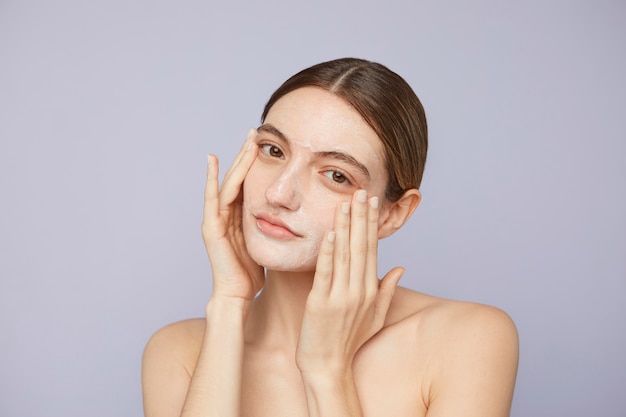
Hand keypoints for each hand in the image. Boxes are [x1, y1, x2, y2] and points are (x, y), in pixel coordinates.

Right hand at [202, 129, 264, 301]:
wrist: (236, 296)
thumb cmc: (252, 274)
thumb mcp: (266, 243)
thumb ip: (273, 227)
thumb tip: (295, 216)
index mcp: (240, 217)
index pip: (248, 184)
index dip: (255, 164)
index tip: (266, 144)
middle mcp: (226, 215)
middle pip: (237, 178)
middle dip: (246, 155)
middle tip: (255, 132)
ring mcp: (216, 220)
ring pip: (228, 183)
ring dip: (237, 162)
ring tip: (245, 141)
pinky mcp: (210, 228)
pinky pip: (211, 199)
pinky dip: (210, 180)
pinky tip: (212, 162)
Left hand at [295, 189, 403, 376]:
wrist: (328, 367)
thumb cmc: (349, 342)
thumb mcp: (375, 316)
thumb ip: (388, 289)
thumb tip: (401, 267)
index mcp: (370, 290)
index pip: (372, 249)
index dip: (371, 224)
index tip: (371, 202)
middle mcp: (358, 291)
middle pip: (360, 247)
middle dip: (361, 217)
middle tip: (361, 191)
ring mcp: (340, 297)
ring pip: (344, 255)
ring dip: (345, 227)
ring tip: (346, 203)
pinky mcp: (320, 303)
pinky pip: (325, 273)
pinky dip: (328, 253)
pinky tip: (331, 233)